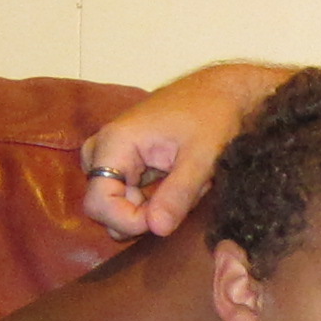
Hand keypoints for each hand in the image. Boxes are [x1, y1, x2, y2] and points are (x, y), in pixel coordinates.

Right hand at [78, 65, 279, 239]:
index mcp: (115, 141)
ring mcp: (112, 155)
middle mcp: (103, 148)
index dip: (127, 222)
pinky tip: (180, 179)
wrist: (222, 91)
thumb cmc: (212, 113)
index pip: (98, 203)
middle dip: (144, 214)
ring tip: (185, 182)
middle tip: (182, 197)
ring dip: (153, 206)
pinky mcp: (125, 161)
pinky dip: (157, 197)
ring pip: (119, 203)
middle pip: (104, 206)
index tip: (163, 221)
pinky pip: (131, 195)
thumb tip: (157, 229)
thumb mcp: (201, 157)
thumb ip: (178, 195)